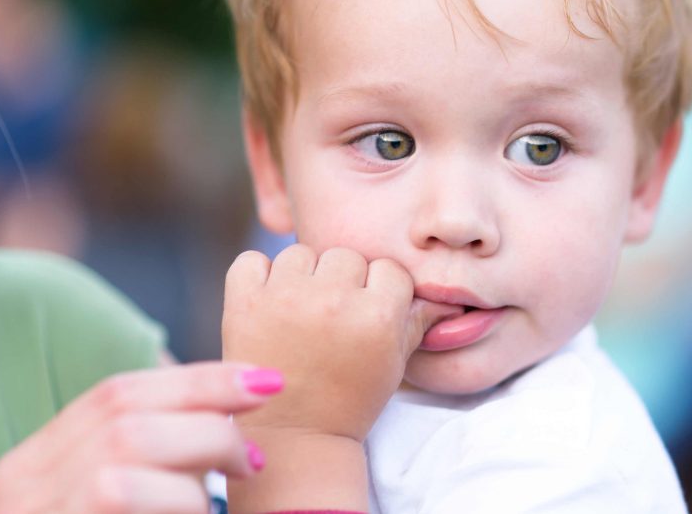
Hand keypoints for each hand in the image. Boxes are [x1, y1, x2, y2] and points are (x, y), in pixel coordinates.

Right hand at [0, 361, 281, 513]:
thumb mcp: (101, 503)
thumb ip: (143, 462)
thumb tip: (225, 420)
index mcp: (33, 467)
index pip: (117, 394)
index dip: (199, 381)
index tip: (266, 381)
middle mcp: (23, 491)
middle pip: (127, 420)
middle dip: (209, 424)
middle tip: (255, 459)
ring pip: (125, 462)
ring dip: (196, 478)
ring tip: (227, 499)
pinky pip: (127, 507)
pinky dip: (182, 510)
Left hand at [222, 245, 455, 442]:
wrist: (293, 438)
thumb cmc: (349, 400)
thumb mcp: (394, 362)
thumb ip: (417, 320)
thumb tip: (449, 297)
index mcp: (376, 315)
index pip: (388, 269)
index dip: (381, 290)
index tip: (369, 313)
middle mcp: (333, 300)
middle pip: (346, 255)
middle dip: (343, 280)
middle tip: (334, 315)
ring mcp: (284, 299)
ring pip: (301, 253)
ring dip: (302, 276)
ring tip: (302, 312)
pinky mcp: (243, 304)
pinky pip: (251, 260)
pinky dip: (258, 276)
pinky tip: (269, 303)